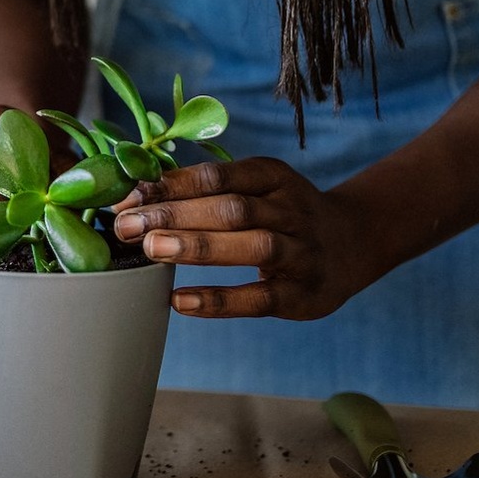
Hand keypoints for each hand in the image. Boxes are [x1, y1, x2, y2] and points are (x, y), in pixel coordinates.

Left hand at [111, 157, 378, 319]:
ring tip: (151, 250)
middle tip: (127, 225)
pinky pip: (261, 297)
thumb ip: (203, 192)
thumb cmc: (280, 214)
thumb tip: (131, 196)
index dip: (171, 185)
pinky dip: (220, 300)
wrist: (352, 243)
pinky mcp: (305, 294)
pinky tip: (181, 301)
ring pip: (253, 245)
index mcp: (273, 176)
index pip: (218, 175)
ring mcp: (303, 252)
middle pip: (232, 208)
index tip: (127, 198)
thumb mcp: (254, 189)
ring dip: (199, 247)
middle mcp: (292, 210)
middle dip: (176, 215)